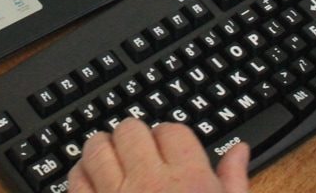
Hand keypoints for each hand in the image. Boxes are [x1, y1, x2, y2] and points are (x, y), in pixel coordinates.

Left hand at [67, 118, 249, 192]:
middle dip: (133, 138)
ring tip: (112, 161)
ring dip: (103, 151)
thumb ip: (233, 182)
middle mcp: (151, 185)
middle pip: (130, 130)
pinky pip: (76, 181)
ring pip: (97, 148)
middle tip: (138, 154)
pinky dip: (81, 176)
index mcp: (190, 183)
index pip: (172, 131)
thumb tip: (239, 149)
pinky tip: (92, 182)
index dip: (168, 137)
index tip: (168, 150)